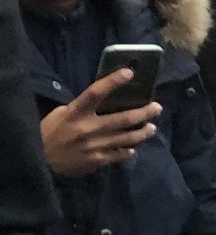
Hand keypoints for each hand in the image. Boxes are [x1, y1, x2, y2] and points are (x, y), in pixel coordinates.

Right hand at [40, 71, 160, 177]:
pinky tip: (134, 146)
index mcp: (75, 113)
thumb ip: (82, 108)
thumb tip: (106, 100)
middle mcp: (88, 128)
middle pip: (123, 119)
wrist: (39, 161)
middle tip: (157, 107)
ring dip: (143, 132)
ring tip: (151, 127)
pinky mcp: (98, 161)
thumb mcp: (61, 115)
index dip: (113, 81)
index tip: (129, 73)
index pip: (95, 92)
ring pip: (127, 138)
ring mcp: (95, 146)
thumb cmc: (50, 133)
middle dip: (144, 112)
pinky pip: (120, 154)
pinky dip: (129, 149)